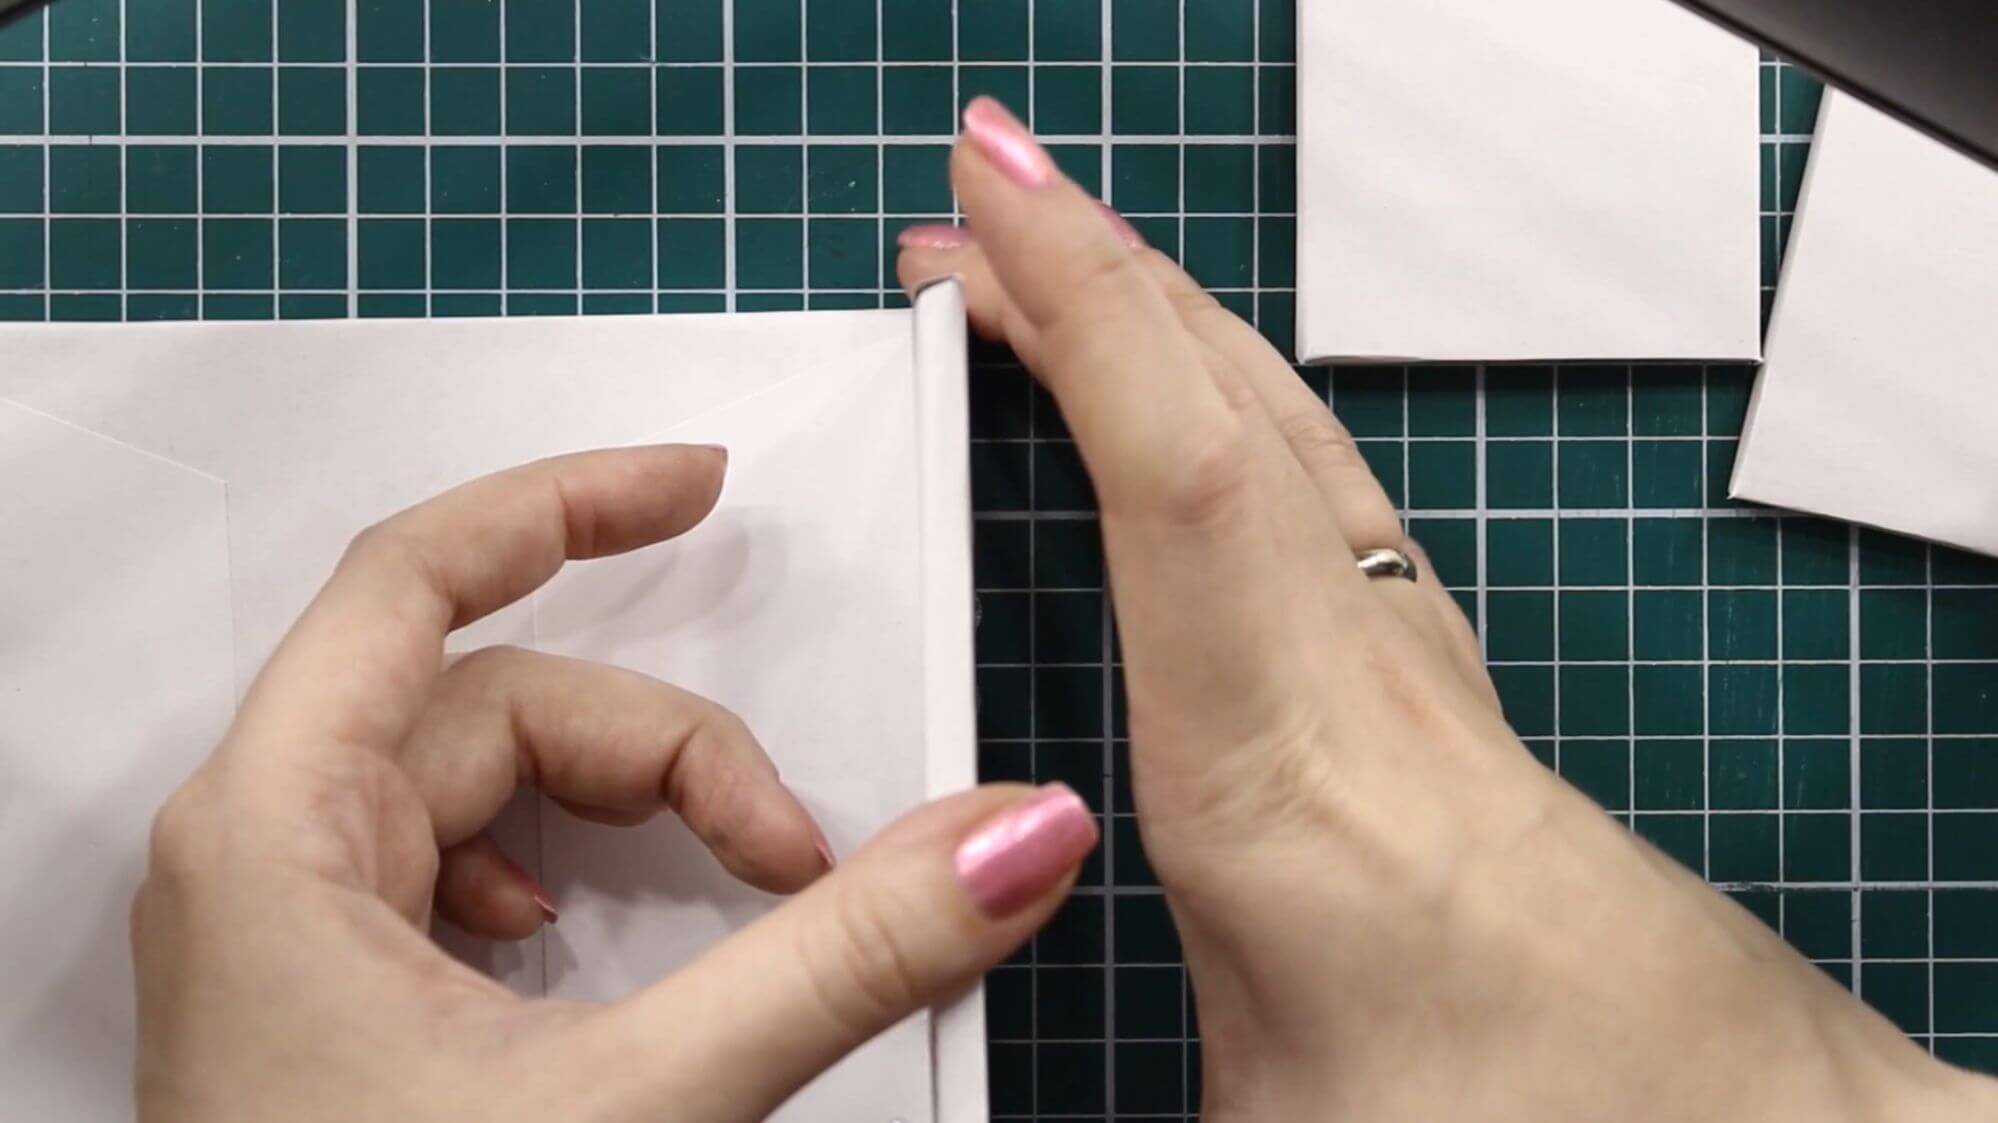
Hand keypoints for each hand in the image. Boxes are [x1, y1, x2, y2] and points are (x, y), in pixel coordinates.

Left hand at [131, 446, 1096, 1120]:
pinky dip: (562, 873)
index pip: (414, 575)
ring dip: (626, 815)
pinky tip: (589, 943)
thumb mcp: (642, 1102)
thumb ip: (840, 960)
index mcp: (277, 832)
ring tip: (721, 894)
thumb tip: (1011, 836)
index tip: (700, 486)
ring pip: (487, 783)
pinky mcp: (328, 988)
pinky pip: (456, 862)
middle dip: (667, 750)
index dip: (570, 504)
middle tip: (794, 850)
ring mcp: (288, 922)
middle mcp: (261, 853)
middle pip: (495, 699)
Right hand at [898, 97, 1997, 1120]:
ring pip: (1284, 422)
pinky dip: (1217, 391)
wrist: (1711, 1109)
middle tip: (964, 210)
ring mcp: (1406, 648)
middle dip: (1089, 275)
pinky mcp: (1419, 660)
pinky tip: (1176, 395)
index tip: (989, 202)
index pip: (1187, 484)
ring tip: (1043, 268)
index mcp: (1293, 776)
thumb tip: (992, 1037)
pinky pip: (1309, 471)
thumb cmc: (1520, 1100)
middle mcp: (1362, 671)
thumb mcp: (1280, 1122)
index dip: (1086, 318)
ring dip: (1156, 318)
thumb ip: (1132, 1067)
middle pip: (1236, 407)